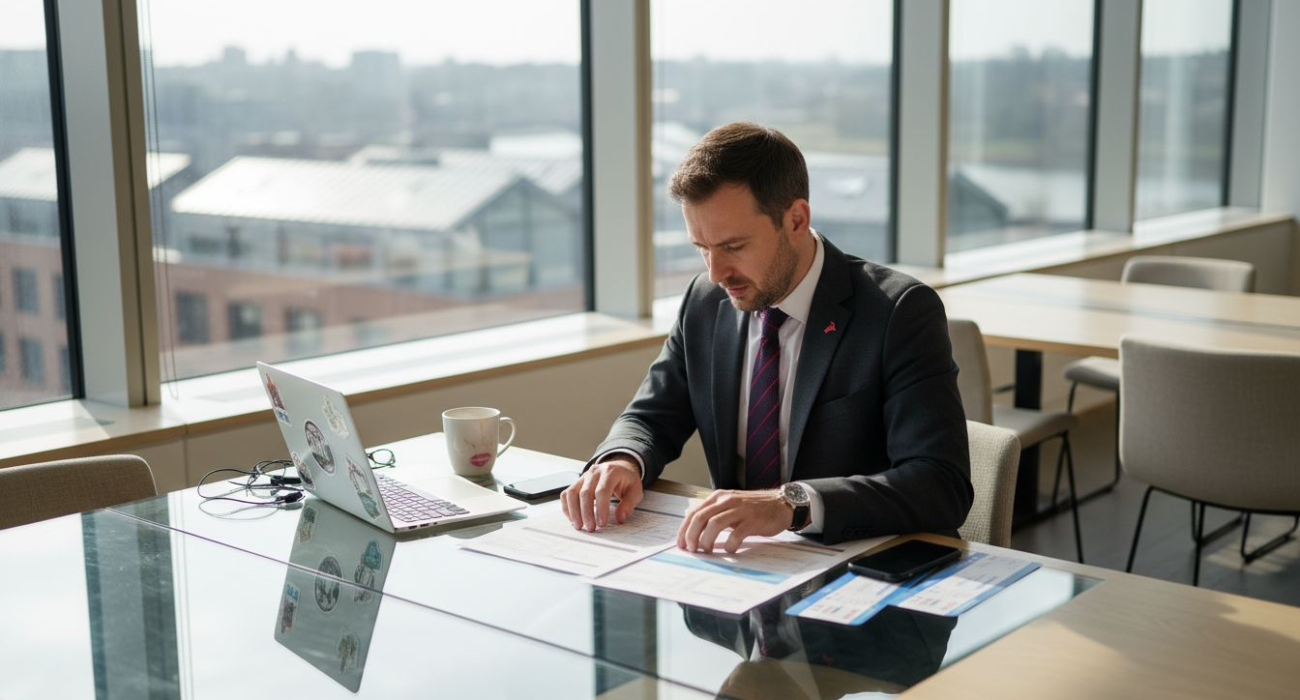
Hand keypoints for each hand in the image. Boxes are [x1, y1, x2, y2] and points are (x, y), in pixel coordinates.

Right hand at [560, 457, 643, 531]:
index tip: (602, 523)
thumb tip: (620, 518)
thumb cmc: (627, 481)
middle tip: (590, 528)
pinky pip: (567, 494)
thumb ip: (629, 504)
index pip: (602, 491)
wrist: (619, 468)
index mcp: (610, 472)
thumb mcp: (635, 491)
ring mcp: (583, 476)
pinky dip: (567, 508)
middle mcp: (594, 472)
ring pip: (572, 493)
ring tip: (579, 526)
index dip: (601, 508)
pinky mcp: (577, 482)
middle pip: (585, 493)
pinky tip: (573, 519)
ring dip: (574, 511)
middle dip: (586, 513)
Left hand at [677, 489, 792, 553]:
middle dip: (691, 536)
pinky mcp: (752, 520)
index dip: (684, 530)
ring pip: (714, 524)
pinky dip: (729, 544)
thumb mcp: (730, 506)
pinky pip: (736, 534)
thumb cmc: (753, 508)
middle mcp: (726, 501)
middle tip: (691, 549)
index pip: (694, 513)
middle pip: (700, 518)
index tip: (681, 544)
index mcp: (718, 497)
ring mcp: (740, 510)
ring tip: (706, 550)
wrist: (780, 504)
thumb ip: (713, 514)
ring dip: (706, 540)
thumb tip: (692, 530)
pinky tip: (729, 549)